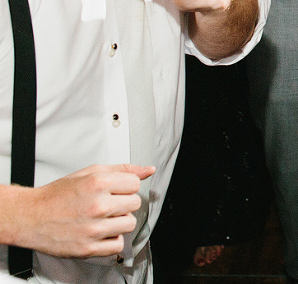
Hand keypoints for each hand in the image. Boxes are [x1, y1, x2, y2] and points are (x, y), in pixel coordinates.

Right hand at [10, 164, 154, 257]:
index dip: (125, 186)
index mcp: (98, 183)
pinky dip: (111, 240)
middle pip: (135, 203)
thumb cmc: (57, 195)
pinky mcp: (88, 248)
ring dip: (119, 221)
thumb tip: (148, 170)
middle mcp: (97, 205)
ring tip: (102, 218)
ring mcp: (93, 229)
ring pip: (130, 224)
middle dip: (123, 203)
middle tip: (106, 204)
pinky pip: (118, 245)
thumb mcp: (89, 173)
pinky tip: (100, 232)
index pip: (135, 184)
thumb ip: (122, 170)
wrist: (30, 217)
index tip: (115, 190)